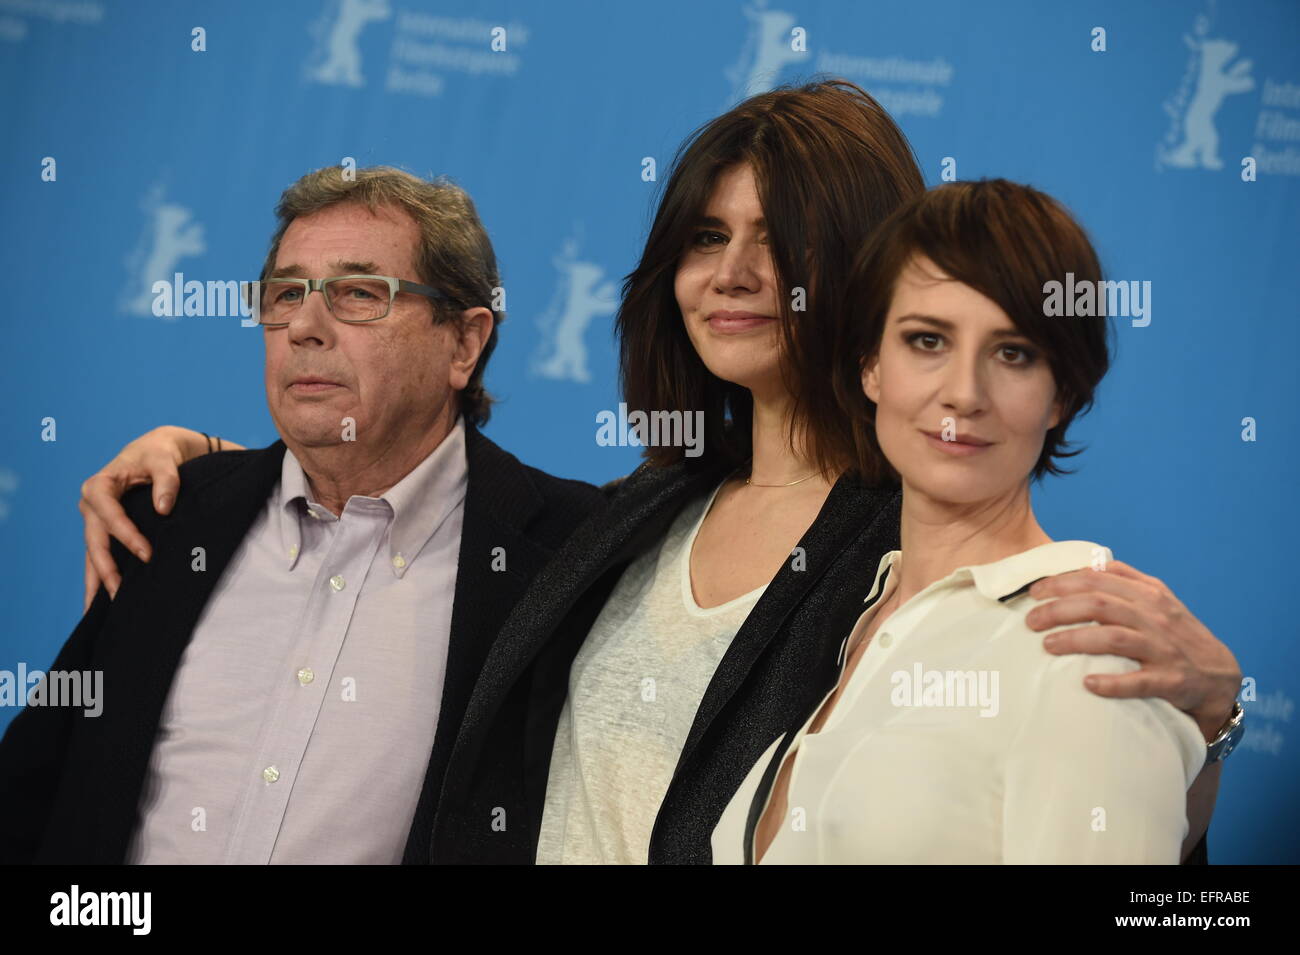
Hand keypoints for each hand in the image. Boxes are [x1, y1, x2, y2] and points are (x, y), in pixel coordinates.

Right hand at [79, 426, 239, 609]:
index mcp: (101, 485)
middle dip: (105, 568)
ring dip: (96, 581)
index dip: (125, 535)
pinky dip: (100, 577)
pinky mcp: (107, 531)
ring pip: (92, 554)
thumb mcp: (164, 458)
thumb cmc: (160, 453)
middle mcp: (93, 505)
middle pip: (95, 541)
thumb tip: (163, 508)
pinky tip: (101, 602)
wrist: (159, 451)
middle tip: (120, 593)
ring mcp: (97, 520)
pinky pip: (100, 557)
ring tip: (97, 611)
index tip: (146, 554)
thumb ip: (167, 479)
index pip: (108, 514)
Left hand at [1025, 560, 1241, 742]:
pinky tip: (1088, 683)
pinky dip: (1112, 683)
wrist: (1219, 675)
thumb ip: (1125, 579)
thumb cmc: (1175, 633)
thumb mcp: (1157, 599)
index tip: (1033, 592)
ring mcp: (1164, 648)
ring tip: (1047, 645)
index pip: (1097, 578)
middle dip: (1059, 609)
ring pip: (1114, 638)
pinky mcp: (1172, 680)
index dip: (1061, 583)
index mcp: (1148, 593)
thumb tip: (1085, 563)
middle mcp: (1155, 616)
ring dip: (1076, 640)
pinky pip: (1139, 681)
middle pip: (1099, 604)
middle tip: (1031, 621)